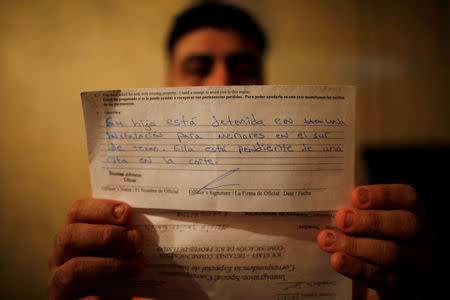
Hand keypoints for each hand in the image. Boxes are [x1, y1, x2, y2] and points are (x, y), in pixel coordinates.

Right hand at [47, 198, 144, 299]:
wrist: (110, 296)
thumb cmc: (119, 268)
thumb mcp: (119, 249)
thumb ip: (127, 235)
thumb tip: (149, 224)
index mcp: (75, 234)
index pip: (78, 212)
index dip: (101, 209)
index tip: (127, 212)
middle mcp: (61, 256)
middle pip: (70, 236)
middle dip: (106, 235)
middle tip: (136, 238)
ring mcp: (59, 282)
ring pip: (73, 270)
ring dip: (110, 265)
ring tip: (138, 265)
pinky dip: (93, 298)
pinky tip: (105, 296)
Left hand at [317, 184, 436, 298]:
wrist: (374, 278)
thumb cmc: (368, 239)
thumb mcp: (368, 221)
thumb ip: (357, 209)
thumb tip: (331, 197)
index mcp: (414, 214)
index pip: (408, 197)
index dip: (382, 195)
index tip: (355, 196)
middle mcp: (422, 239)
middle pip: (405, 225)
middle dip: (370, 221)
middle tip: (341, 219)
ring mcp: (415, 265)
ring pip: (392, 253)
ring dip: (355, 245)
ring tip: (328, 240)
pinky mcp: (401, 288)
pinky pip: (380, 277)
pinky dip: (355, 267)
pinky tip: (337, 260)